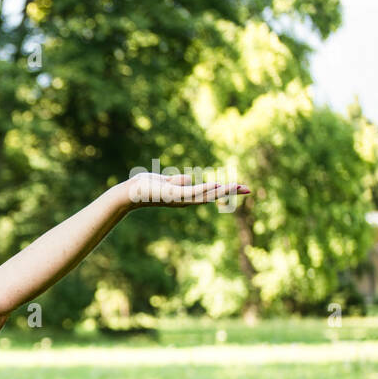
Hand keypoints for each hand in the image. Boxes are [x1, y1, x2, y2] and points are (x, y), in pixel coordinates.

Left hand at [122, 171, 251, 209]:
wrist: (128, 194)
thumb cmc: (144, 187)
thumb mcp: (164, 181)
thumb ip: (177, 181)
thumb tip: (189, 179)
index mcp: (184, 196)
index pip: (208, 193)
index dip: (223, 190)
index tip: (239, 187)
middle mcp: (185, 200)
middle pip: (212, 195)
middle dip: (230, 192)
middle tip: (249, 189)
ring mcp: (180, 199)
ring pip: (206, 195)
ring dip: (223, 190)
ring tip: (239, 186)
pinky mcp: (174, 195)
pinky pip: (194, 192)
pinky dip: (206, 189)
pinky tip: (218, 185)